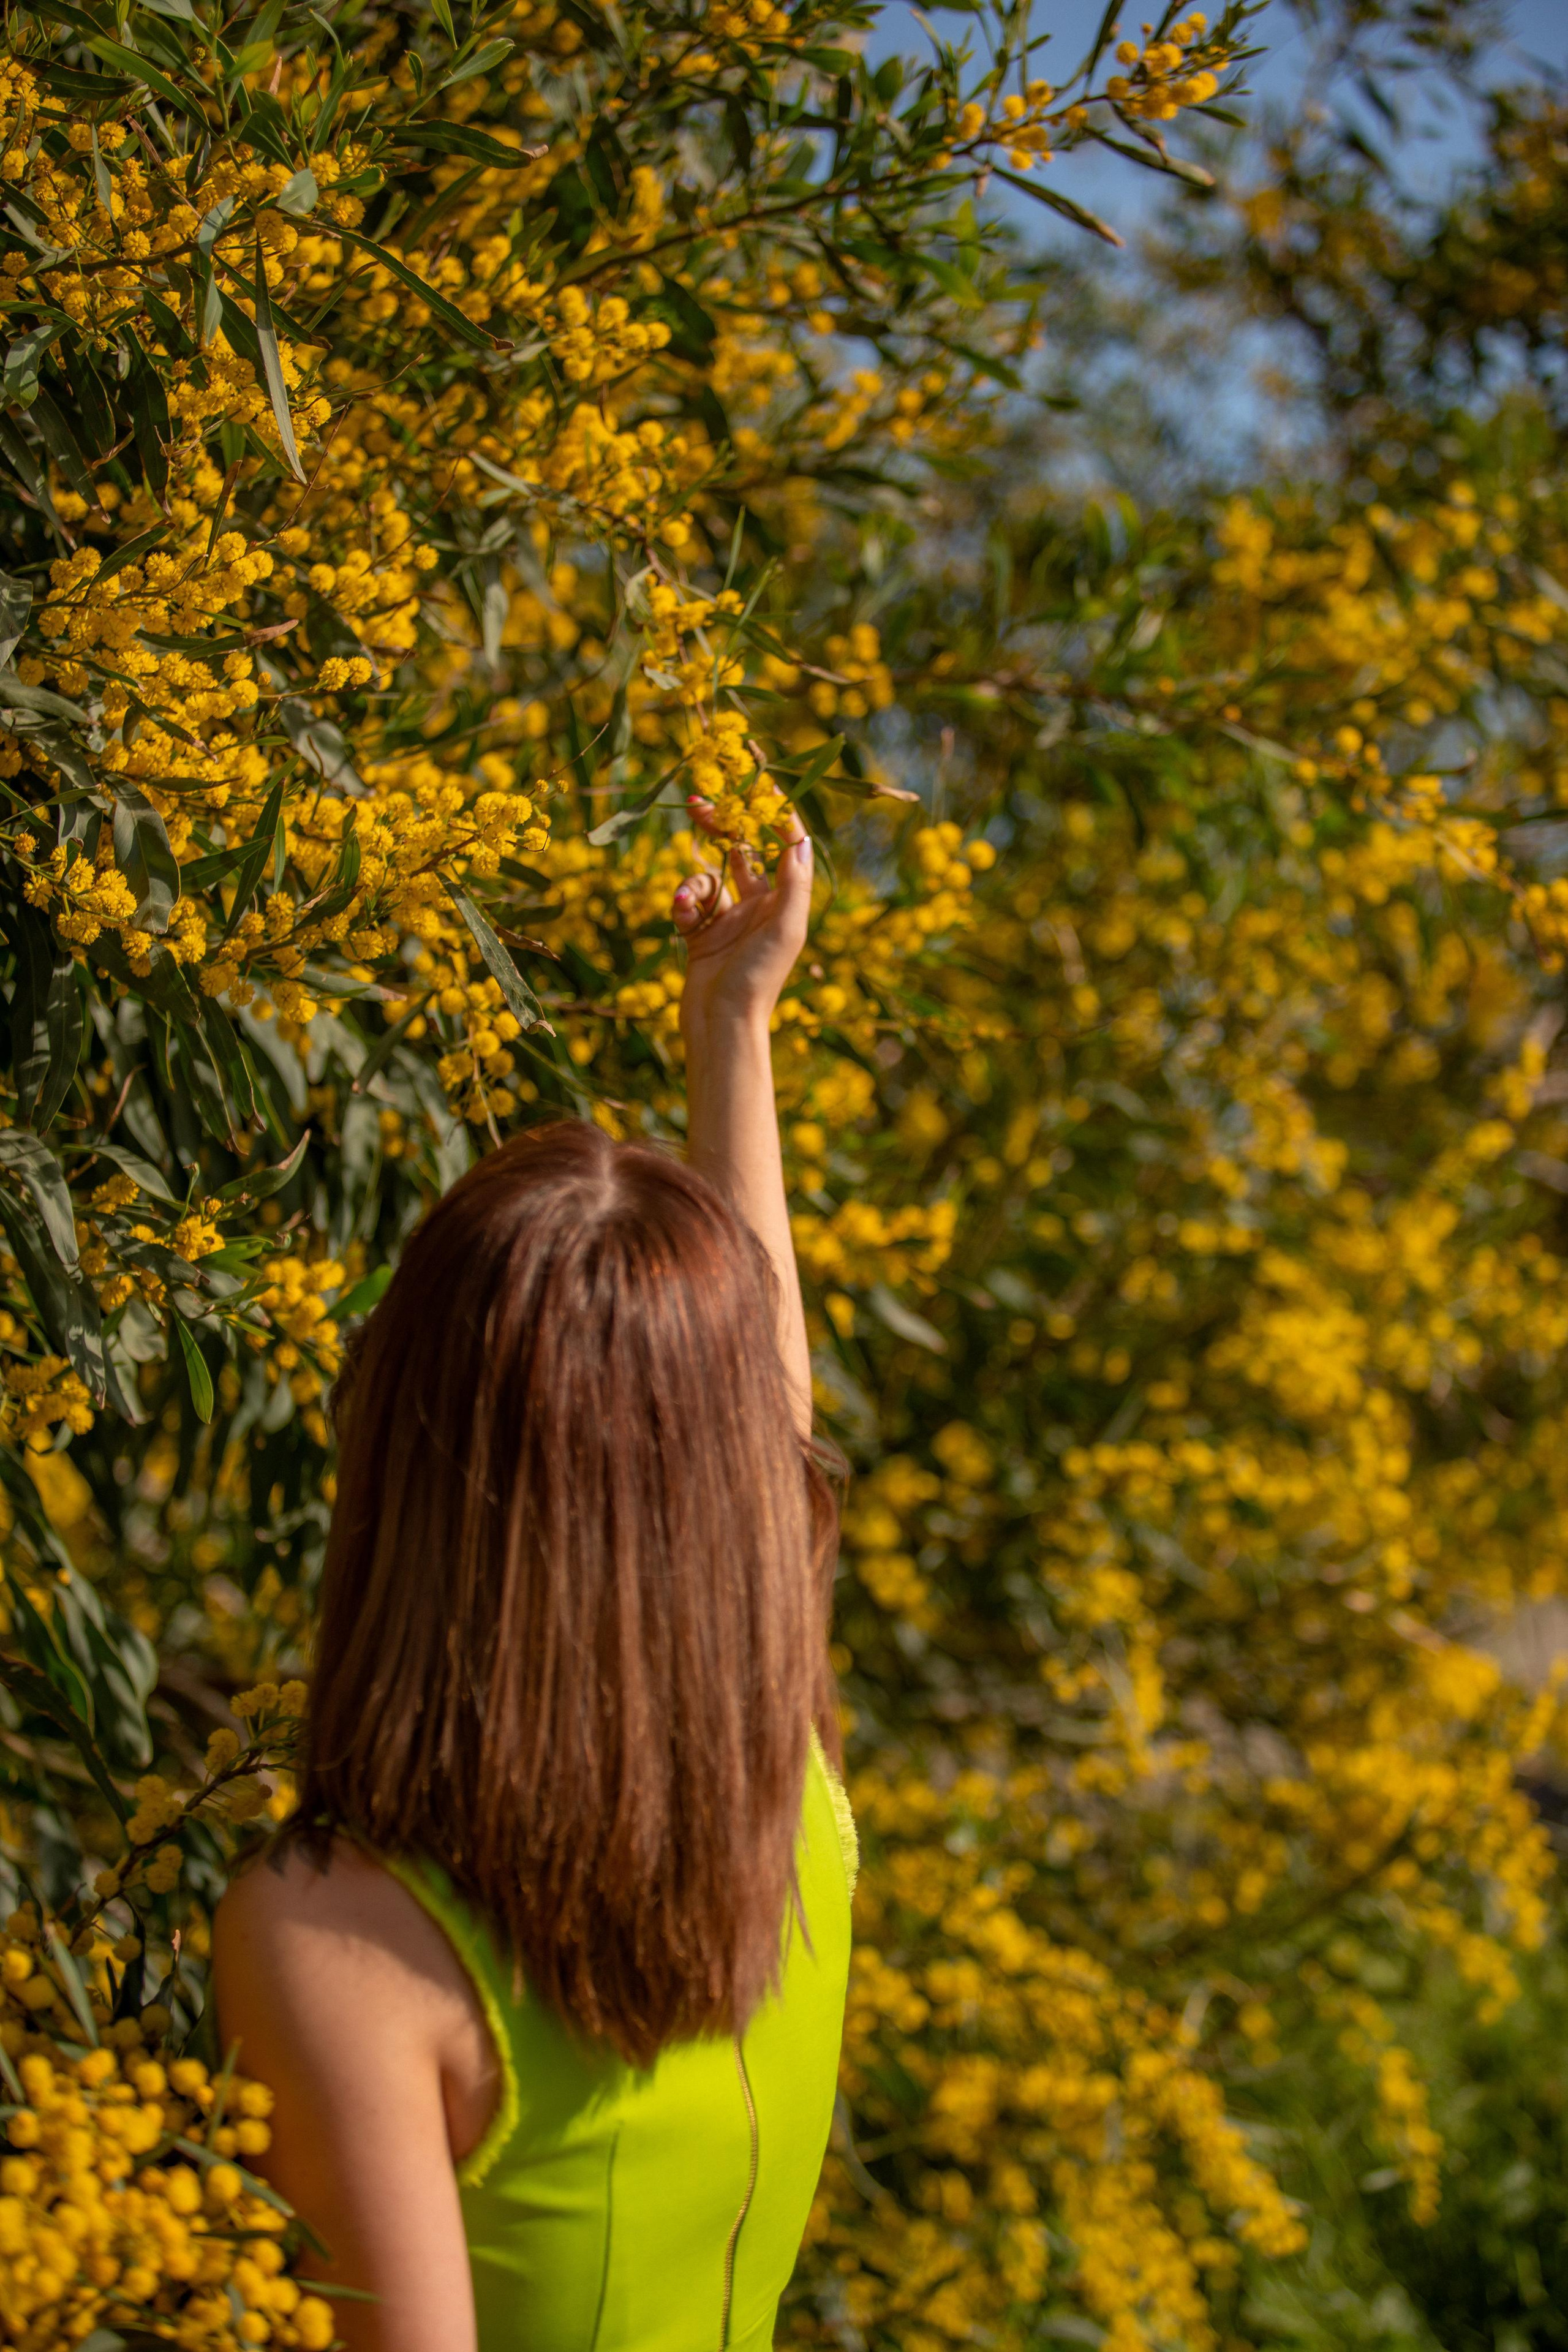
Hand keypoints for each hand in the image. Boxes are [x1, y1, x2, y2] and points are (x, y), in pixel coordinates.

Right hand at [672, 801, 812, 1032]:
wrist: (721, 1023)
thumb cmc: (759, 979)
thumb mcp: (785, 929)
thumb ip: (793, 883)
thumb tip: (801, 837)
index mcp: (784, 902)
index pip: (783, 845)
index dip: (773, 814)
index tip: (760, 783)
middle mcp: (759, 905)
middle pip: (739, 850)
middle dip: (719, 826)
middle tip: (697, 802)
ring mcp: (728, 918)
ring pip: (706, 875)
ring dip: (694, 881)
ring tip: (689, 904)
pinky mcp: (700, 932)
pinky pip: (688, 901)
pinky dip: (682, 904)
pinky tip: (682, 919)